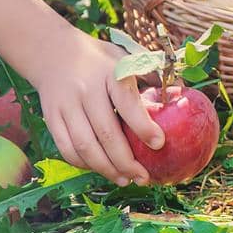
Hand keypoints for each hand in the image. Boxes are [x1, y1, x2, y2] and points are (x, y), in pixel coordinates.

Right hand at [24, 32, 164, 185]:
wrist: (53, 52)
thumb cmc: (99, 60)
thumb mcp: (124, 57)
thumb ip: (150, 75)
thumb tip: (180, 93)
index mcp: (109, 73)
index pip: (127, 103)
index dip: (143, 126)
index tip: (159, 144)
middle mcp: (86, 90)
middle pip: (106, 133)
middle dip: (126, 161)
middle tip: (143, 177)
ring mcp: (66, 105)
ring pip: (85, 147)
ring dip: (107, 169)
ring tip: (125, 180)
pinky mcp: (52, 118)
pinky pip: (67, 149)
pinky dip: (85, 164)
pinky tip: (101, 169)